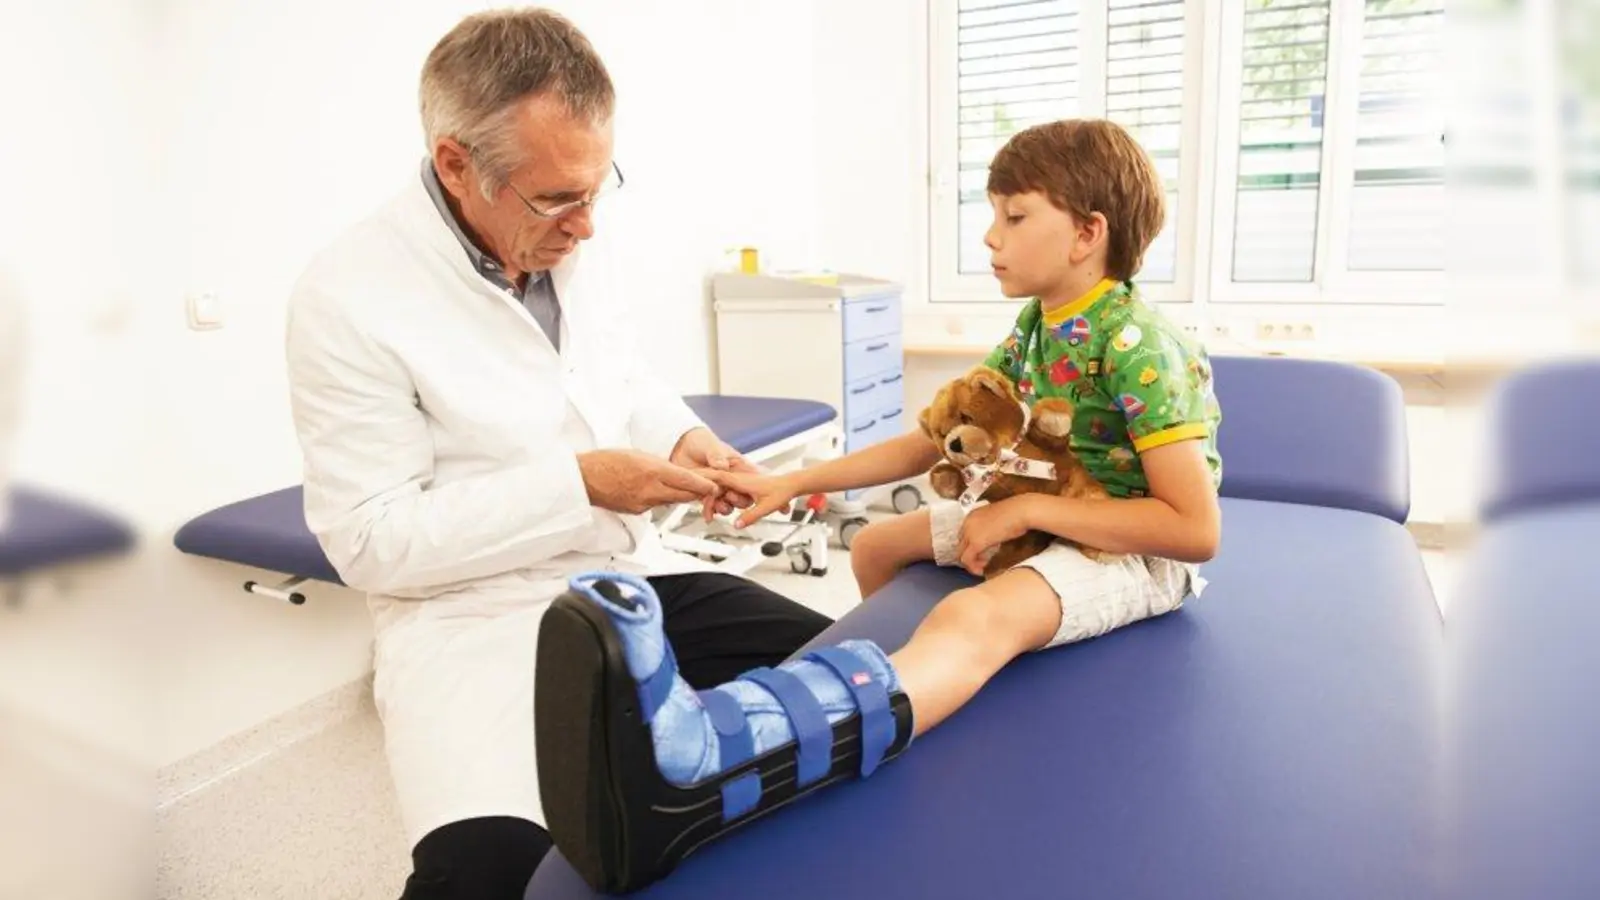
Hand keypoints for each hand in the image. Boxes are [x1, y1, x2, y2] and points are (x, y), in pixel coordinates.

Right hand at [577, 449, 720, 515]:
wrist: (583, 478)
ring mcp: (642, 503)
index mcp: (651, 471)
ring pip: (671, 500)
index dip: (703, 484)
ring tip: (688, 488)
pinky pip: (656, 506)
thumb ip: (658, 465)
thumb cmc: (605, 462)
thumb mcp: (637, 455)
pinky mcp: (636, 511)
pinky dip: (661, 499)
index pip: (685, 480)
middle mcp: (649, 490)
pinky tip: (659, 492)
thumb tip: (673, 472)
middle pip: (683, 494)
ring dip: (680, 495)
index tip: (715, 485)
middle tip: (709, 487)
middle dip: (697, 491)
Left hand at [669, 428, 758, 520]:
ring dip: (725, 507)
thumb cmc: (701, 442)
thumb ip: (716, 455)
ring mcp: (720, 488)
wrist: (681, 448)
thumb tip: (721, 465)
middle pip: (743, 496)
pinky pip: (714, 507)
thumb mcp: (710, 446)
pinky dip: (711, 510)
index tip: (740, 487)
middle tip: (728, 495)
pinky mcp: (707, 495)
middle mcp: (732, 479)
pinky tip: (707, 511)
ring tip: (719, 506)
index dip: (750, 487)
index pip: (752, 479)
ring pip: (730, 504)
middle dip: (737, 499)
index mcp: (738, 466)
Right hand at [703, 468, 806, 528]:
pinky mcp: (742, 485)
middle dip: (707, 499)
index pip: (716, 477)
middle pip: (714, 485)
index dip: (703, 480)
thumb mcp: (766, 507)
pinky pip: (725, 490)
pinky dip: (720, 498)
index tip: (693, 485)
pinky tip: (719, 507)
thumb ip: (750, 516)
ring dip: (713, 500)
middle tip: (706, 515)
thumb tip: (737, 524)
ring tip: (710, 515)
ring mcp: (739, 482)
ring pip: (719, 488)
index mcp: (741, 480)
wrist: (790, 485)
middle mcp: (738, 478)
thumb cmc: (780, 491)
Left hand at [957, 498, 1032, 575]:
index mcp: (972, 515)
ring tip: (982, 566)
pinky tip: (981, 570)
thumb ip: (988, 529)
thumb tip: (989, 541)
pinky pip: (967, 559)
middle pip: (960, 545)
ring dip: (971, 563)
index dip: (970, 547)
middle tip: (981, 562)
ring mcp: (969, 532)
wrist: (1021, 510)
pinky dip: (973, 567)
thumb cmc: (1016, 513)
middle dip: (970, 556)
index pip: (963, 536)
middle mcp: (967, 523)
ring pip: (961, 554)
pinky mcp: (976, 542)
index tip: (979, 554)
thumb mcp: (996, 520)